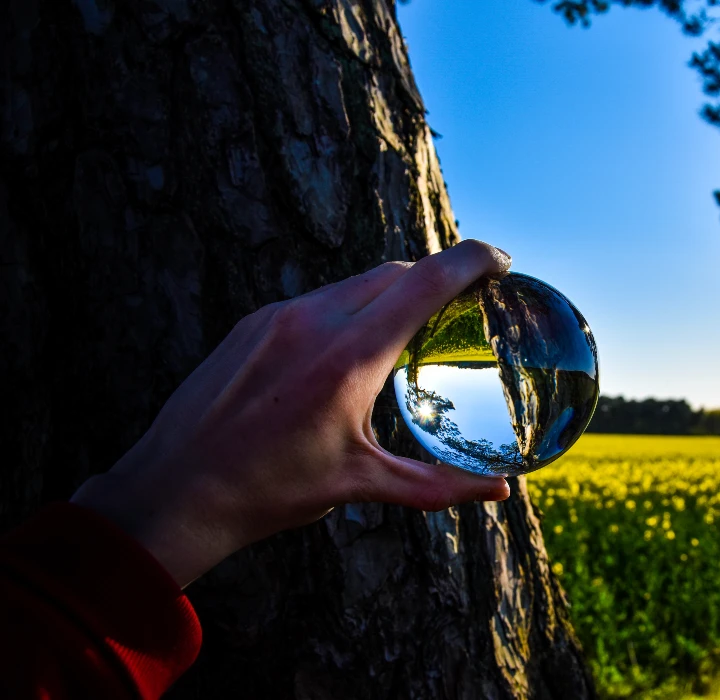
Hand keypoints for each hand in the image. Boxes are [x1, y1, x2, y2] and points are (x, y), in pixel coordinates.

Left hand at [71, 240, 512, 586]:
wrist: (174, 490)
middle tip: (467, 297)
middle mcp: (314, 322)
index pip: (426, 283)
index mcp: (350, 358)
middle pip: (395, 272)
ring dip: (392, 290)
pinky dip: (349, 307)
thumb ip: (436, 484)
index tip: (501, 260)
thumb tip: (500, 489)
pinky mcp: (253, 323)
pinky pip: (317, 300)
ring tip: (413, 321)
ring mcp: (278, 317)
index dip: (472, 259)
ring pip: (354, 282)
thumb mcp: (360, 484)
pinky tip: (351, 344)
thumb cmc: (269, 491)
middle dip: (437, 274)